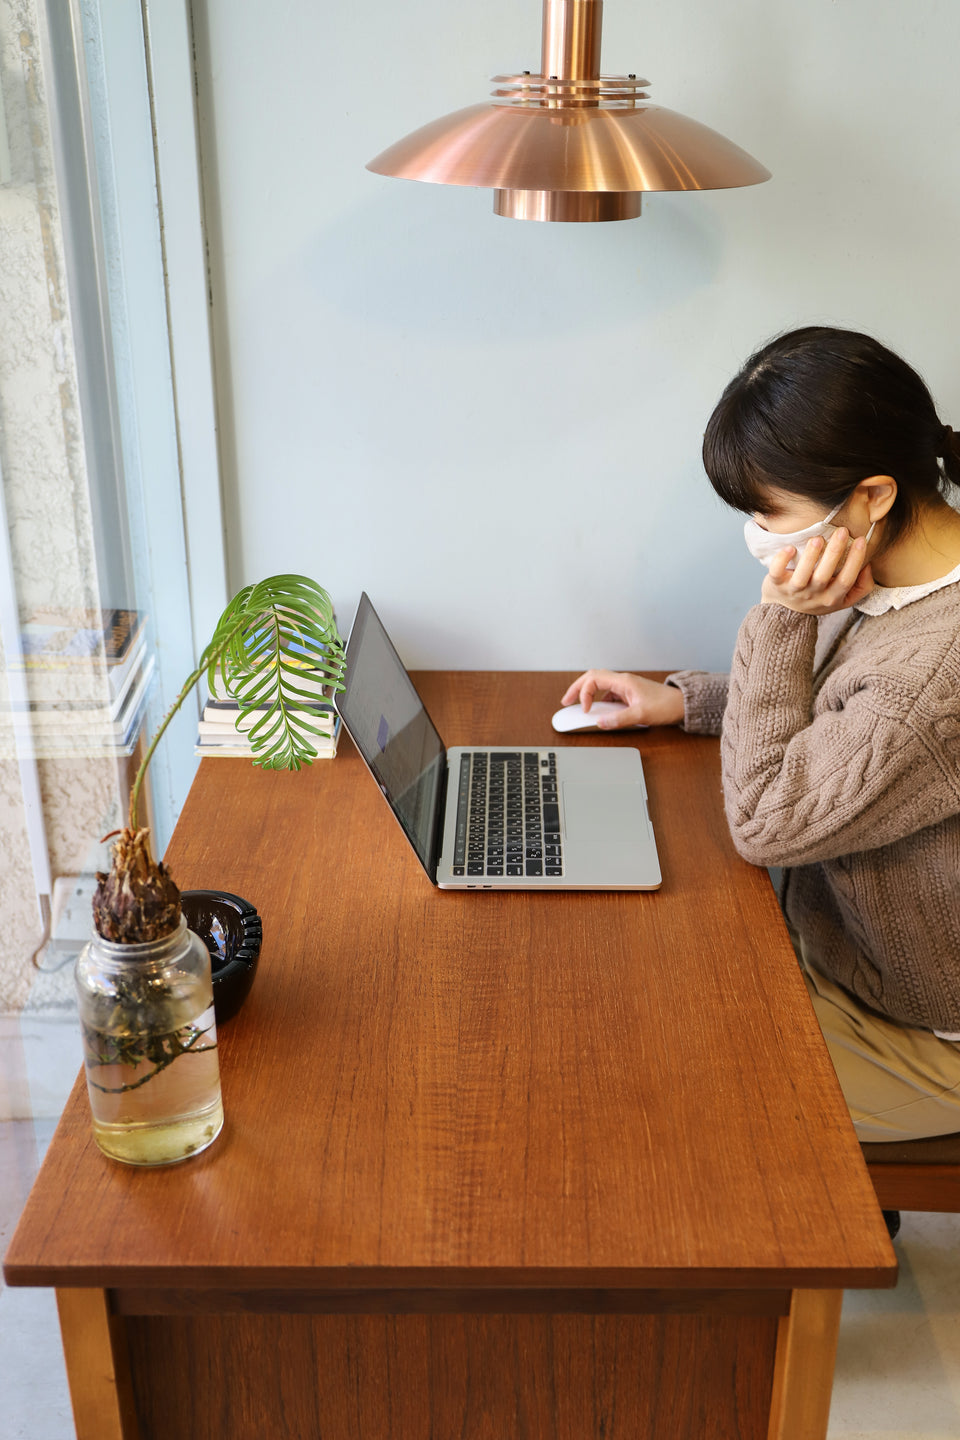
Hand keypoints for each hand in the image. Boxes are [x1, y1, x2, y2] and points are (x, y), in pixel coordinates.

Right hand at [560, 670, 684, 728]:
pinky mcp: (629, 694)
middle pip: (592, 678)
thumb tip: (599, 722)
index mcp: (623, 682)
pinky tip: (598, 711)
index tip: (585, 710)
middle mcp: (622, 681)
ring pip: (599, 685)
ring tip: (577, 705)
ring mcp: (625, 687)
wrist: (682, 704)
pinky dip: (598, 701)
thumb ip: (619, 719)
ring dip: (586, 694)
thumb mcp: (641, 715)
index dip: (584, 693)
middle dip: (577, 689)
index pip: (594, 679)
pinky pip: (608, 694)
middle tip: (565, 701)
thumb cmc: (666, 706)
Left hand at [761, 528, 873, 614]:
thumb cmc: (818, 598)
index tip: (861, 540)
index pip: (847, 580)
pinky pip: (777, 573)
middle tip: (842, 531)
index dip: (855, 560)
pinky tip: (789, 548)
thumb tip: (868, 565)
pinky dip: (781, 560)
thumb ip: (861, 586)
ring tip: (818, 538)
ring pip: (803, 575)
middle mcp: (813, 596)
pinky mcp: (776, 585)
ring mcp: (793, 591)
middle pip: (825, 576)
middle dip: (835, 552)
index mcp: (832, 598)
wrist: (784, 611)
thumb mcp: (843, 599)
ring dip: (811, 556)